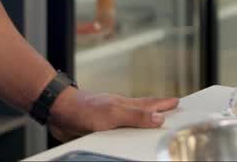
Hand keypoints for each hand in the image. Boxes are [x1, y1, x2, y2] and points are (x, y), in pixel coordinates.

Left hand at [47, 87, 179, 141]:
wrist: (58, 111)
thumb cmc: (84, 108)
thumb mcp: (113, 114)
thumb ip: (136, 116)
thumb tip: (160, 118)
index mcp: (127, 105)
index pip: (152, 104)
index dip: (165, 104)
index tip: (178, 102)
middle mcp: (120, 111)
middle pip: (144, 110)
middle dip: (158, 109)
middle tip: (171, 107)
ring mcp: (110, 119)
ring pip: (131, 121)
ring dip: (142, 120)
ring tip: (152, 120)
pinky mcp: (99, 129)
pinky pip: (117, 131)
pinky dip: (125, 132)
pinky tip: (123, 133)